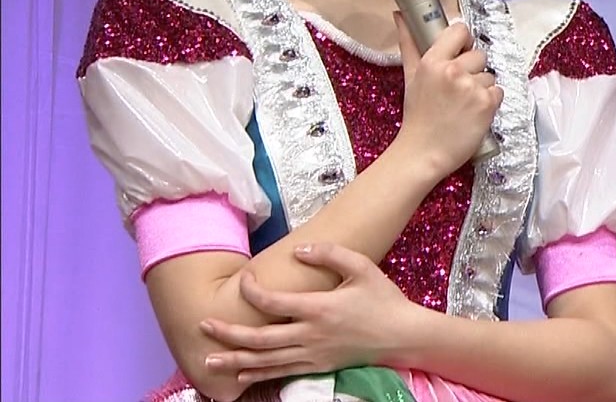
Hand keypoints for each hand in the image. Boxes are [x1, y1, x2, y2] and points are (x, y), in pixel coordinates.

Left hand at [200, 243, 421, 384]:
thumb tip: (299, 249)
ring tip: (207, 359)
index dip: (252, 292)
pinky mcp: (318, 366)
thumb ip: (330, 254)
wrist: (402, 336)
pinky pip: (281, 373)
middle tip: (203, 325)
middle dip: (228, 334)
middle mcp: (311, 335)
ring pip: (265, 361)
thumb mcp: (362, 267)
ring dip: (234, 361)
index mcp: (320, 308)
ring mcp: (313, 354)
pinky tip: (240, 375)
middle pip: (259, 339)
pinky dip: (257, 375)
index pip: (273, 302)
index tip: (243, 280)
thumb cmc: (384, 299)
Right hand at [393, 13, 502, 176]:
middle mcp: (453, 70)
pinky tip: (474, 113)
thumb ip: (409, 43)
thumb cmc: (417, 115)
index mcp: (433, 61)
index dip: (463, 42)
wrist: (423, 153)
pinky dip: (490, 102)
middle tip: (457, 90)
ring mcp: (472, 87)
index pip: (460, 31)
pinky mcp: (487, 103)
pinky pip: (498, 91)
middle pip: (479, 54)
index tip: (460, 54)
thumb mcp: (410, 76)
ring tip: (463, 105)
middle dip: (472, 70)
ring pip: (489, 75)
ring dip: (480, 89)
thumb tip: (400, 15)